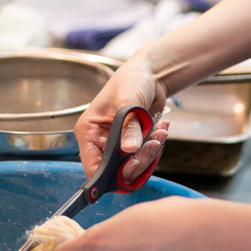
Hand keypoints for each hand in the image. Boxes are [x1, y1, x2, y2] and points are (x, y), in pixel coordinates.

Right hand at [74, 55, 170, 180]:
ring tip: (160, 132)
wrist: (150, 75)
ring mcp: (118, 144)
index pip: (93, 166)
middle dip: (137, 160)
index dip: (109, 175)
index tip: (130, 169)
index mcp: (89, 132)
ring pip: (133, 165)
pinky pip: (145, 157)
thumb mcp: (128, 102)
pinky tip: (161, 128)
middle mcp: (101, 141)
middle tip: (152, 144)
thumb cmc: (131, 80)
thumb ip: (129, 128)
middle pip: (116, 170)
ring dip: (150, 152)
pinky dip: (156, 146)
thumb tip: (129, 150)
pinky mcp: (134, 144)